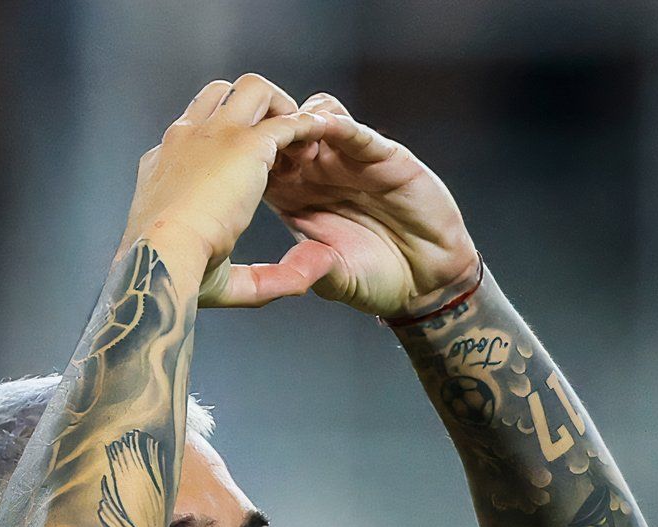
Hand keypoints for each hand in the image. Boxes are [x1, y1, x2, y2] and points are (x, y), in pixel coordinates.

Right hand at [122, 74, 347, 306]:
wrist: (160, 257)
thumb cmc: (177, 275)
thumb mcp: (218, 275)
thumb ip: (262, 277)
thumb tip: (301, 282)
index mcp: (165, 165)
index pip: (195, 131)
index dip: (226, 144)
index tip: (252, 172)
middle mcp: (185, 139)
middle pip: (222, 94)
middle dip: (257, 109)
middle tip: (282, 146)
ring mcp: (213, 135)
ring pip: (253, 89)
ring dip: (282, 108)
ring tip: (302, 142)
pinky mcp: (244, 144)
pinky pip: (284, 120)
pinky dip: (306, 125)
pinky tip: (322, 141)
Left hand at [261, 94, 481, 318]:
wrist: (429, 281)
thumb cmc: (378, 279)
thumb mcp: (335, 279)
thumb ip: (310, 269)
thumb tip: (284, 272)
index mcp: (292, 196)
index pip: (258, 160)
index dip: (243, 153)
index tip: (229, 162)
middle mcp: (317, 171)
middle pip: (281, 127)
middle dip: (267, 127)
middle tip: (259, 143)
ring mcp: (349, 161)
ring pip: (316, 113)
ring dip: (301, 121)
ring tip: (294, 142)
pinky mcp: (383, 157)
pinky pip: (356, 130)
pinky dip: (339, 123)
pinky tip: (327, 127)